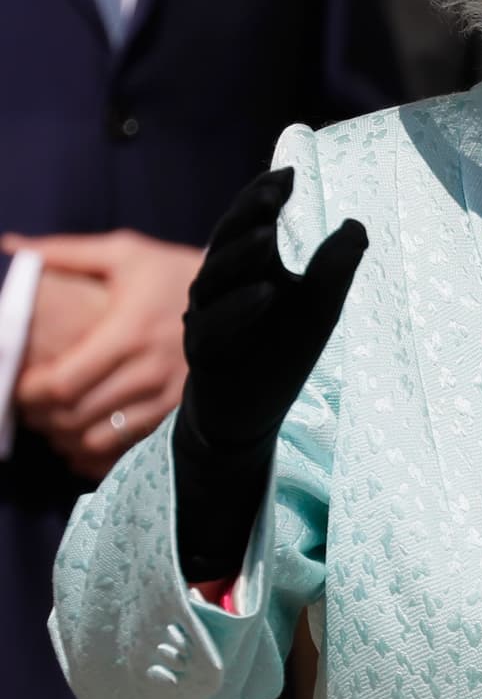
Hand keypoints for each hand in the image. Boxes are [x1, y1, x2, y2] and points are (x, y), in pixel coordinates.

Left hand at [6, 231, 200, 478]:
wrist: (241, 300)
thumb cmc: (173, 275)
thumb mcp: (124, 254)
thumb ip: (65, 253)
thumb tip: (11, 245)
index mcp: (127, 333)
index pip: (64, 383)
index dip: (32, 393)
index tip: (21, 387)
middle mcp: (149, 372)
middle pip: (76, 415)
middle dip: (43, 417)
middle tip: (31, 408)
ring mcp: (169, 399)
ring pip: (100, 440)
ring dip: (68, 438)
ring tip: (57, 424)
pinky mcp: (181, 416)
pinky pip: (129, 451)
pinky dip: (100, 453)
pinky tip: (87, 439)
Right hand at [174, 167, 366, 580]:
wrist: (248, 416)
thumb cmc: (280, 355)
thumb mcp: (319, 309)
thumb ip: (334, 267)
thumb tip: (355, 223)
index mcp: (246, 268)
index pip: (249, 221)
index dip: (264, 195)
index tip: (290, 171)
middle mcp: (219, 287)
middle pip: (227, 240)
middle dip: (249, 213)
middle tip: (275, 190)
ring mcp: (206, 319)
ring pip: (216, 280)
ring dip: (243, 255)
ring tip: (270, 235)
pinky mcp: (204, 356)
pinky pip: (216, 328)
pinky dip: (240, 309)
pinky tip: (267, 292)